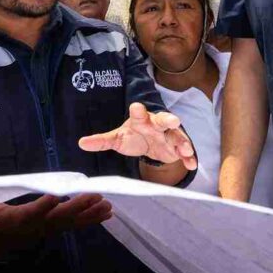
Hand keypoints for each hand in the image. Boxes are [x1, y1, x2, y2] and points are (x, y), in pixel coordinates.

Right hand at [0, 194, 112, 252]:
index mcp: (14, 222)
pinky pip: (73, 224)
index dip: (43, 206)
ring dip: (90, 214)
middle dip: (78, 207)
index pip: (31, 214)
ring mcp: (44, 229)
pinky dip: (91, 218)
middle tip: (95, 196)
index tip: (56, 196)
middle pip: (58, 218)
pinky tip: (107, 213)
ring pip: (70, 222)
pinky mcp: (51, 228)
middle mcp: (33, 228)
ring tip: (108, 205)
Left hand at [78, 102, 196, 170]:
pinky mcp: (176, 148)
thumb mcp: (118, 138)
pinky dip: (188, 157)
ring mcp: (169, 136)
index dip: (138, 111)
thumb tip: (81, 143)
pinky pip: (184, 152)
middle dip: (168, 120)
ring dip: (182, 142)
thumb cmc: (133, 136)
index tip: (136, 108)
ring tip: (185, 149)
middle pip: (163, 120)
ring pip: (177, 136)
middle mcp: (157, 125)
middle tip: (174, 120)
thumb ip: (102, 140)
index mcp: (141, 120)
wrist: (150, 143)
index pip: (139, 114)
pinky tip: (192, 164)